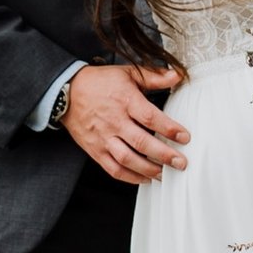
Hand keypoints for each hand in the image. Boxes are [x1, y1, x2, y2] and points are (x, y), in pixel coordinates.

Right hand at [62, 62, 186, 182]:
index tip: (185, 137)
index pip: (149, 118)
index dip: (169, 129)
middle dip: (164, 155)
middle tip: (181, 163)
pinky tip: (145, 179)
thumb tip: (177, 75)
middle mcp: (114, 121)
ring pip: (127, 159)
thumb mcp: (127, 73)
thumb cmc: (100, 82)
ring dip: (148, 169)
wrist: (67, 92)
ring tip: (165, 174)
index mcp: (124, 100)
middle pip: (141, 142)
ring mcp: (104, 138)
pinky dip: (130, 177)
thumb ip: (153, 76)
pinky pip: (113, 168)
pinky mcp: (95, 150)